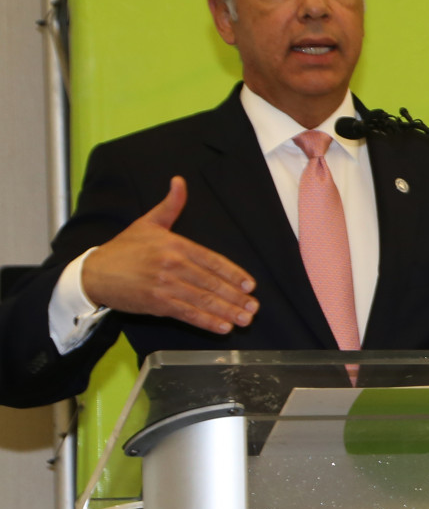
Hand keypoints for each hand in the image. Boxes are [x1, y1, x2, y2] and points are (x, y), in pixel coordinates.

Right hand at [82, 177, 257, 333]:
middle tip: (253, 307)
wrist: (94, 272)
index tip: (250, 286)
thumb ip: (171, 205)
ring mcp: (165, 285)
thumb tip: (180, 181)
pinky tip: (223, 327)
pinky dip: (207, 322)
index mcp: (175, 244)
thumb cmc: (123, 248)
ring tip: (245, 319)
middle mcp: (173, 264)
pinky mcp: (157, 303)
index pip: (213, 260)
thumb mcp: (148, 222)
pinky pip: (188, 314)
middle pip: (212, 282)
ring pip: (203, 299)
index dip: (234, 274)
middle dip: (236, 297)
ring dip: (227, 311)